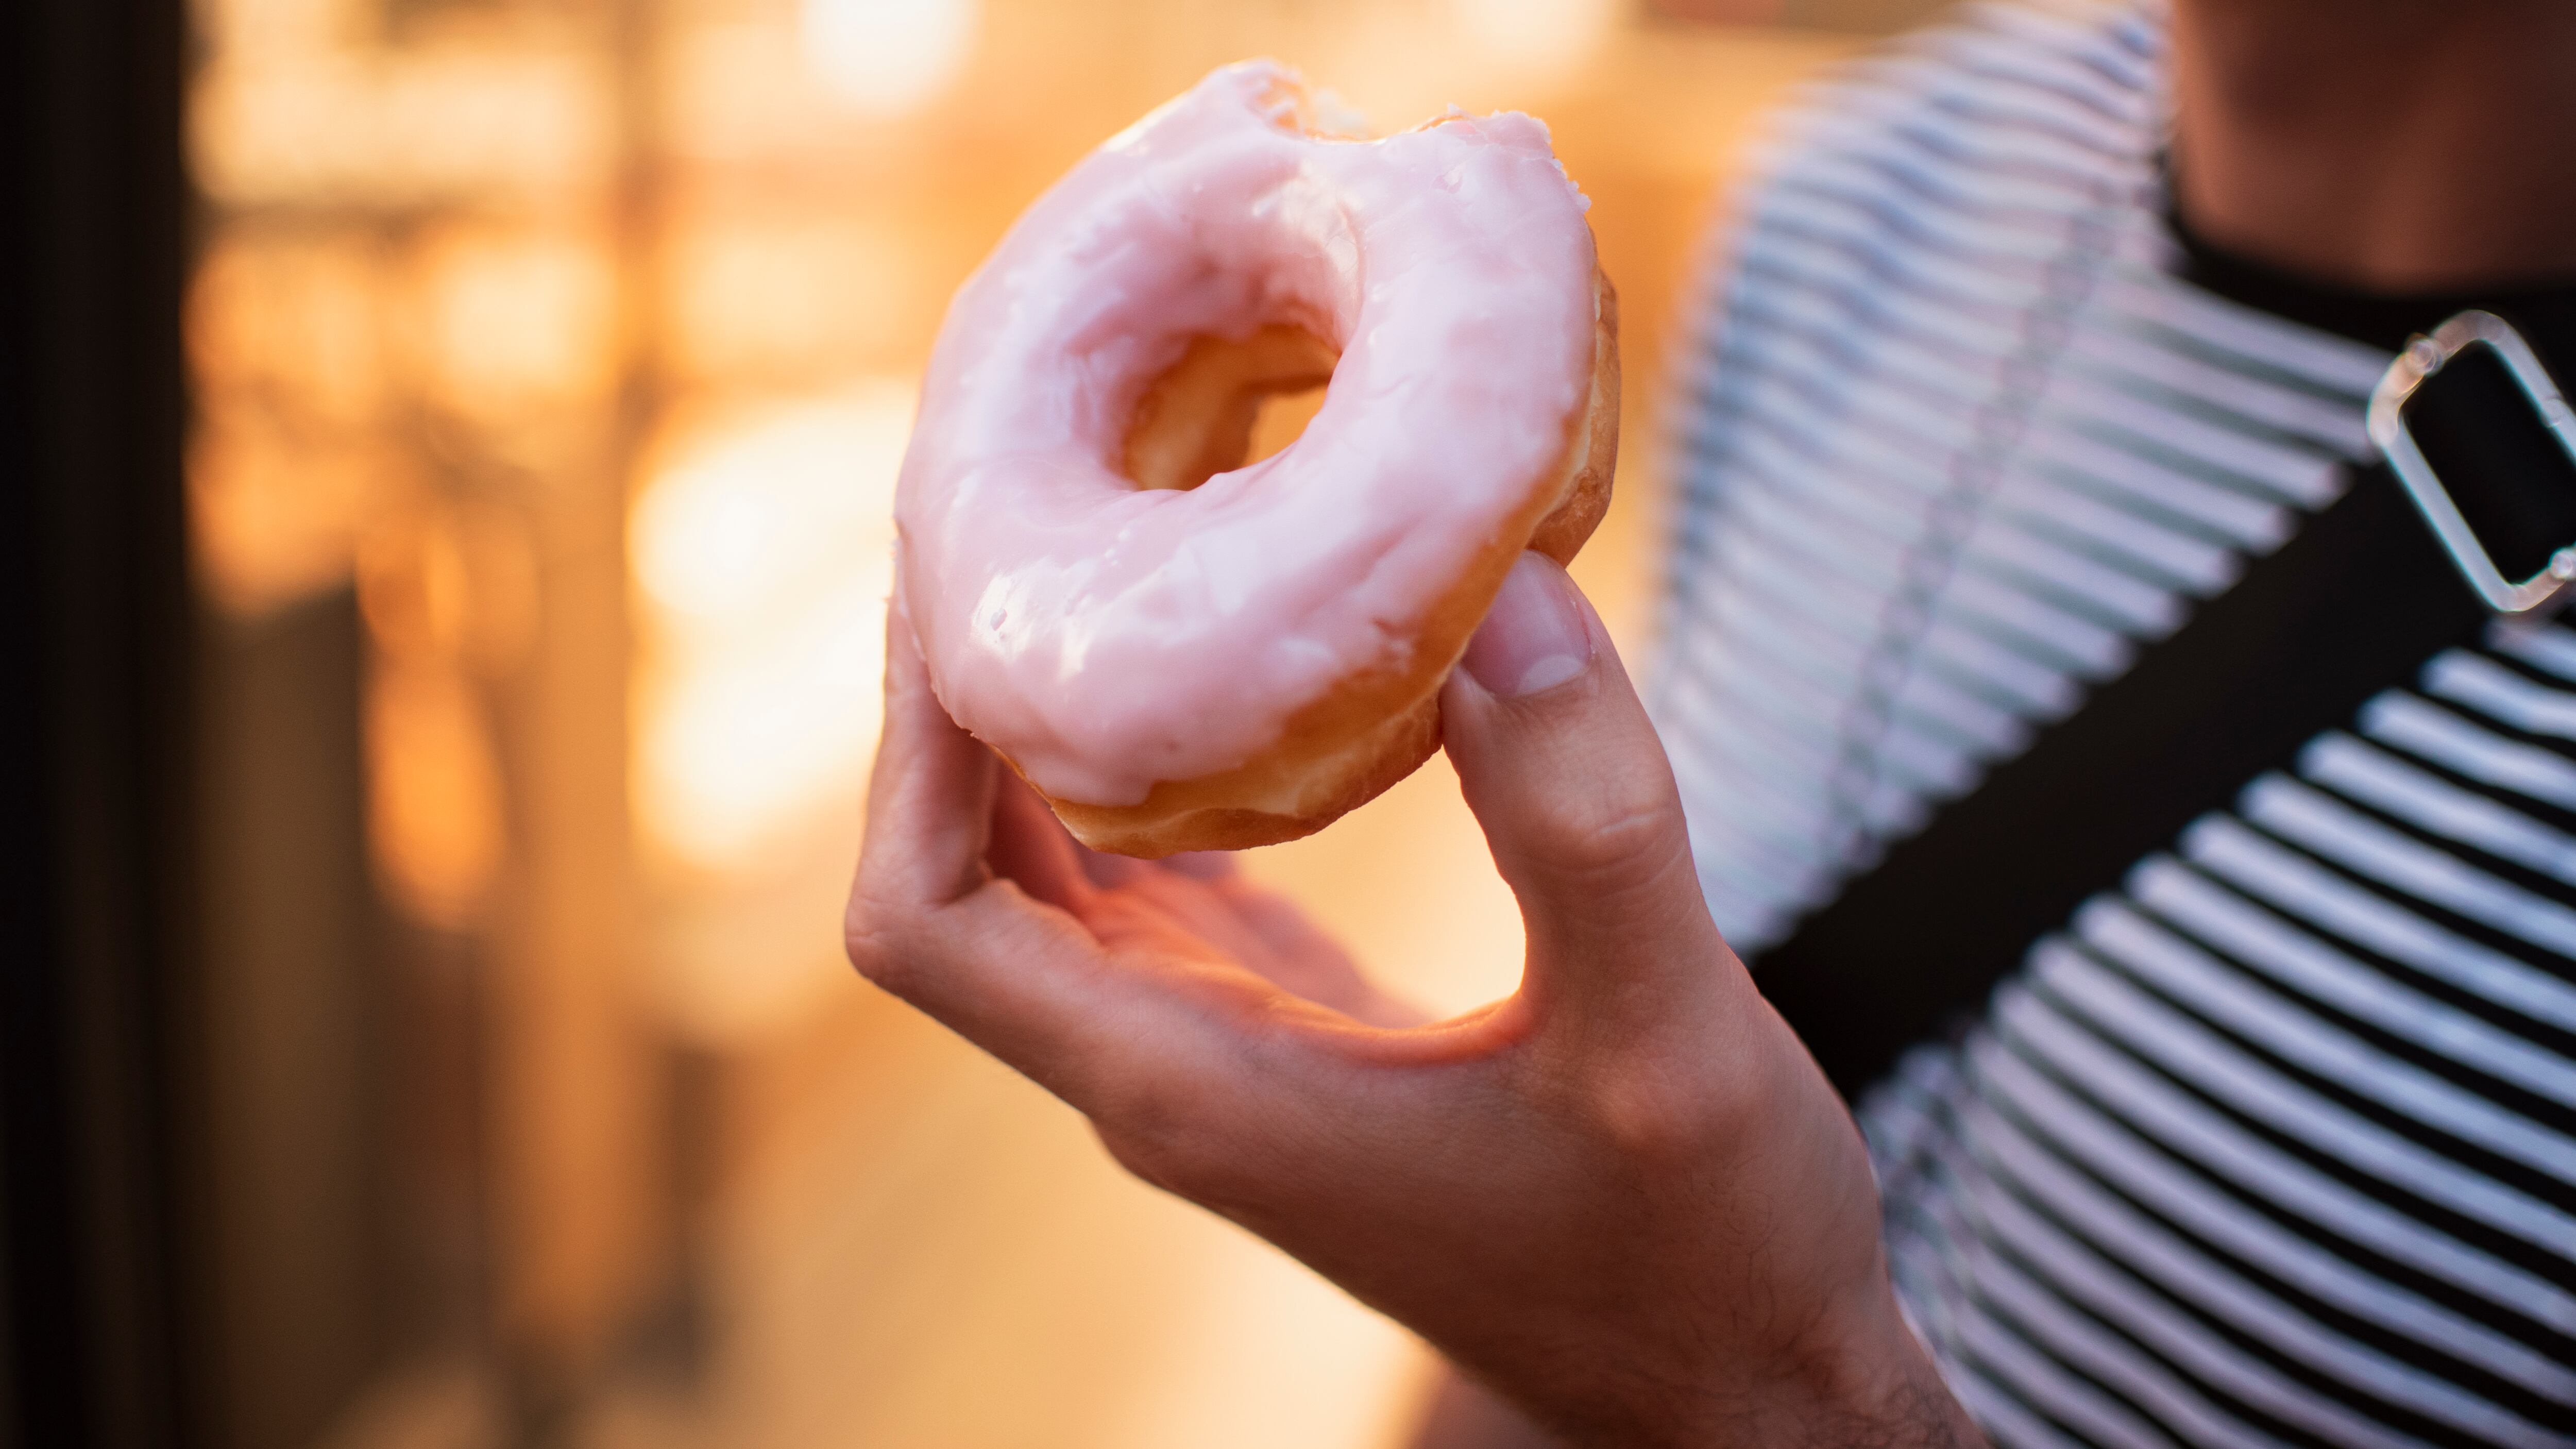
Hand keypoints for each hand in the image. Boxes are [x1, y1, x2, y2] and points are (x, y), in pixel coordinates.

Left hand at [845, 554, 1981, 1447]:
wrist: (1738, 1386)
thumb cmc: (1705, 1249)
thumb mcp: (1666, 1029)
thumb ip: (1583, 816)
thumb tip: (1497, 585)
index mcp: (1196, 1084)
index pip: (928, 920)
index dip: (907, 748)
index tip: (959, 570)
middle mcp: (1169, 1077)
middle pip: (956, 880)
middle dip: (951, 704)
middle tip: (1009, 506)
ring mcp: (1220, 1061)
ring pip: (1042, 884)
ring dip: (1035, 731)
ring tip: (1090, 547)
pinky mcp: (1287, 1039)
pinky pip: (1145, 893)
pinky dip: (1138, 776)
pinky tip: (1207, 667)